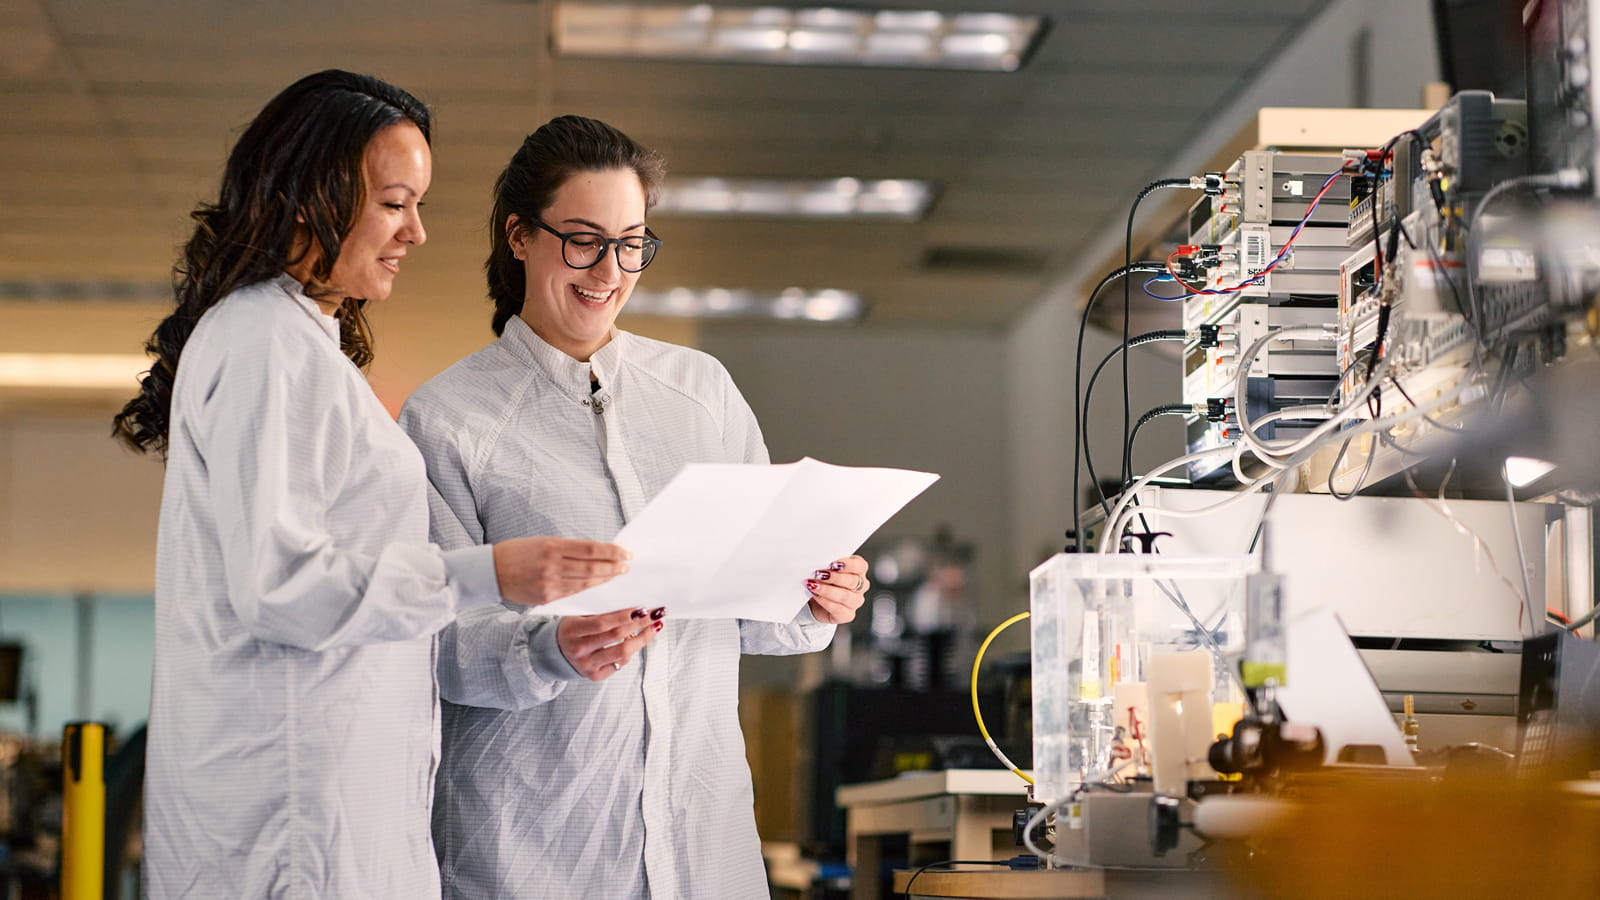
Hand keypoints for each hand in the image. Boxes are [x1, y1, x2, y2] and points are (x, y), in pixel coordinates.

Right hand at [492, 537, 630, 606]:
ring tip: (617, 575)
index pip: (590, 549)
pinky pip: (574, 594)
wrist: (491, 571)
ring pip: (586, 582)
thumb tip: (597, 553)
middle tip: (627, 566)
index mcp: (552, 546)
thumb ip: (568, 549)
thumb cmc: (518, 552)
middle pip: (592, 567)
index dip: (611, 552)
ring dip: (605, 579)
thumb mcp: (543, 542)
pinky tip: (598, 586)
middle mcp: (552, 565)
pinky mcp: (547, 597)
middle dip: (613, 567)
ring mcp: (549, 583)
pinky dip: (589, 590)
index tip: (626, 553)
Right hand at [558, 607, 664, 680]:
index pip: (603, 623)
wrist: (555, 653)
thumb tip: (633, 608)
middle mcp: (579, 650)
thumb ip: (601, 614)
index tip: (643, 609)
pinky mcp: (594, 676)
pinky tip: (636, 641)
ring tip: (654, 628)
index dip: (625, 616)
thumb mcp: (578, 616)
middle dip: (640, 624)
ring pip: (622, 653)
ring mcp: (587, 665)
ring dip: (642, 639)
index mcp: (573, 631)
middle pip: (616, 636)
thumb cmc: (572, 629)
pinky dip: (630, 652)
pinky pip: (619, 664)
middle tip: (656, 614)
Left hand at [805, 554, 868, 624]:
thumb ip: (827, 563)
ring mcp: (855, 602)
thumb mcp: (825, 568)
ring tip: (814, 585)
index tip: (833, 563)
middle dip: (834, 577)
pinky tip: (816, 596)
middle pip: (853, 581)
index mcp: (859, 571)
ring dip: (827, 590)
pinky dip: (825, 602)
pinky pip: (838, 609)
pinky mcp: (848, 615)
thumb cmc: (822, 580)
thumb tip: (819, 560)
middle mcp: (861, 587)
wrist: (814, 600)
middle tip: (818, 574)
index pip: (860, 566)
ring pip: (845, 596)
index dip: (848, 565)